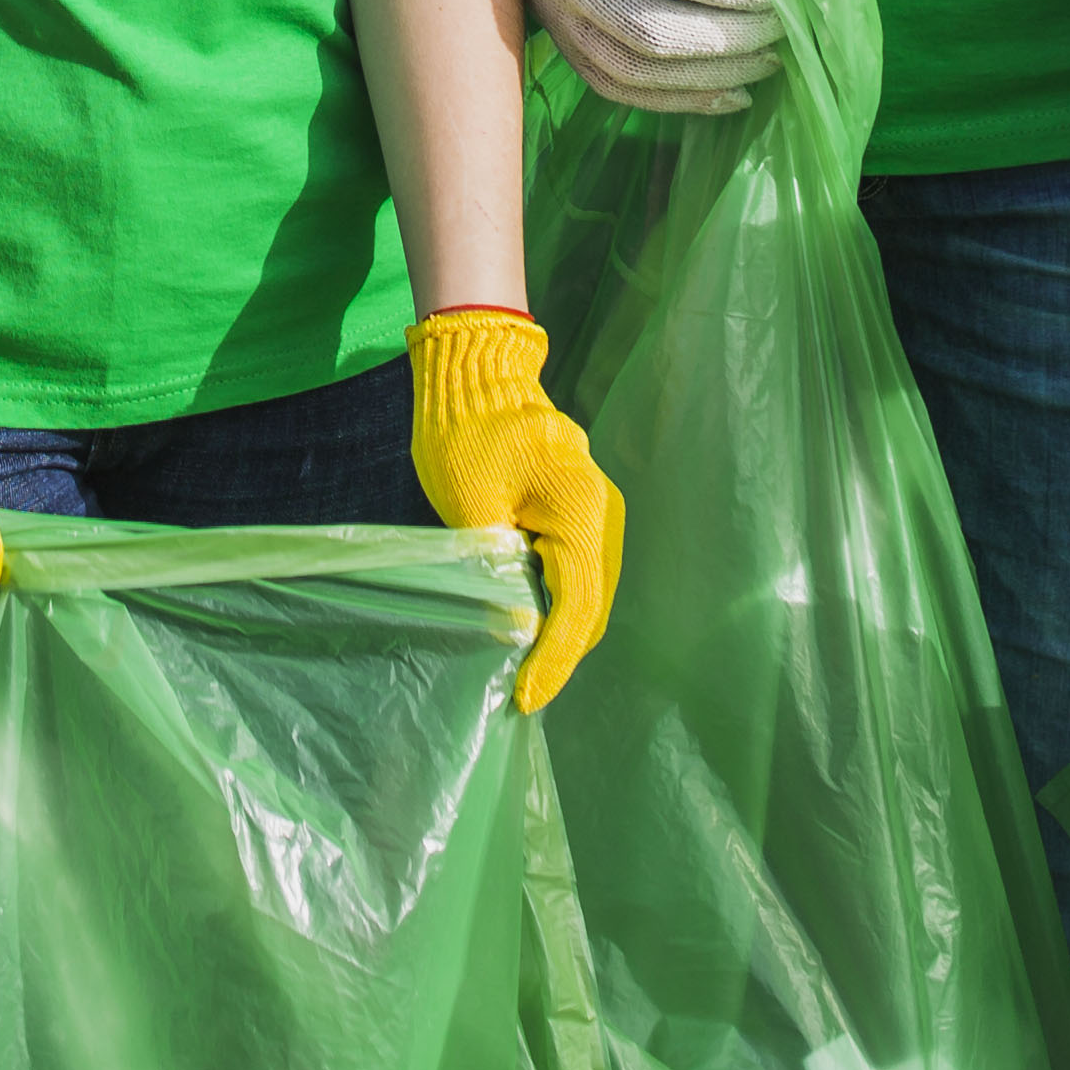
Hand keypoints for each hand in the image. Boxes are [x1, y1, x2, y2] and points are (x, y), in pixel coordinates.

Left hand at [409, 309, 621, 711]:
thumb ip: (496, 571)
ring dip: (563, 632)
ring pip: (590, 592)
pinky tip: (533, 627)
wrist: (477, 370)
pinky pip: (579, 571)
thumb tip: (513, 630)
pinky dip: (562, 605)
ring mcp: (597, 511)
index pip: (577, 608)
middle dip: (562, 654)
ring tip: (527, 672)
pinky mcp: (580, 510)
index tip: (525, 698)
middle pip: (593, 606)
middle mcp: (603, 515)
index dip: (553, 660)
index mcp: (583, 512)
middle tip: (523, 694)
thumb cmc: (466, 432)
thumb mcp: (471, 505)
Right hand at [501, 0, 778, 113]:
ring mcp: (550, 7)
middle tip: (786, 24)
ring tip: (769, 59)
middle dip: (730, 38)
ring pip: (632, 70)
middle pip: (648, 31)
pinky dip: (676, 99)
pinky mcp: (557, 33)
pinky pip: (616, 85)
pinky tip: (729, 92)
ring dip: (710, 76)